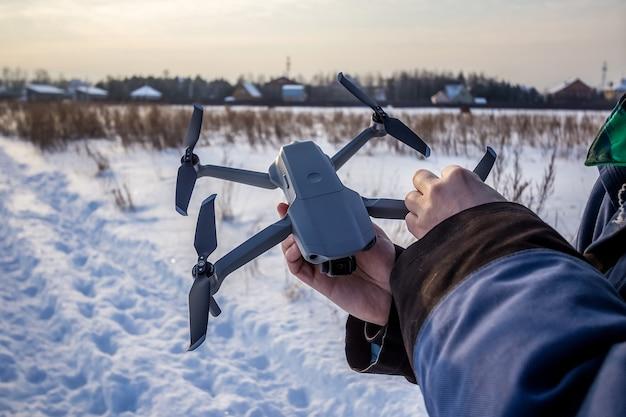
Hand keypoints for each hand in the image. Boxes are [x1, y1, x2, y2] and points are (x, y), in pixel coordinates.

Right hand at [277, 203, 394, 325]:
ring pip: (294, 250)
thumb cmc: (385, 262)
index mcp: (338, 235)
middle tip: (286, 212)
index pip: (315, 221)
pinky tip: (295, 248)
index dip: (302, 211)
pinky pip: (298, 268)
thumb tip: (338, 205)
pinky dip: (292, 256)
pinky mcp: (318, 281)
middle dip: (290, 222)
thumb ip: (353, 221)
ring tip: (291, 231)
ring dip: (288, 239)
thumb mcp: (372, 234)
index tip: (293, 200)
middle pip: (300, 234)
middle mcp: (326, 249)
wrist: (392, 291)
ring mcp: (320, 265)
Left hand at [404, 165, 505, 238]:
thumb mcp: (491, 198)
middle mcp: (439, 189)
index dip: (452, 184)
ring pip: (410, 198)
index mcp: (458, 177)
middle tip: (437, 198)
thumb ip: (473, 191)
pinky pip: (409, 220)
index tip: (455, 192)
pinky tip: (430, 229)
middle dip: (427, 187)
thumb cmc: (498, 225)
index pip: (447, 172)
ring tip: (433, 216)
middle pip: (420, 178)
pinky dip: (417, 224)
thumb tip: (467, 193)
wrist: (490, 251)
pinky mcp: (419, 226)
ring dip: (419, 206)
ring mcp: (426, 207)